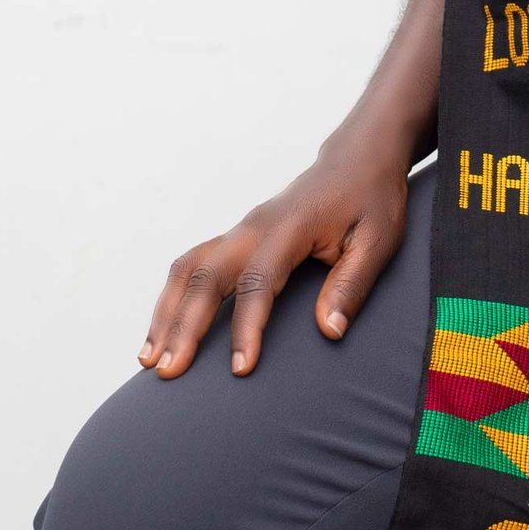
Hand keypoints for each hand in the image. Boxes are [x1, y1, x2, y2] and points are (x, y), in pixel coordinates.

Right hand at [137, 136, 411, 378]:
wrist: (359, 156)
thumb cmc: (372, 199)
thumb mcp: (379, 239)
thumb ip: (353, 283)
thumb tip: (329, 332)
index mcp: (291, 226)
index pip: (260, 279)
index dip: (248, 326)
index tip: (241, 370)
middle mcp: (255, 225)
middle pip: (207, 274)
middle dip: (184, 325)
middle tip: (167, 372)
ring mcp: (242, 229)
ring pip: (189, 268)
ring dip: (166, 313)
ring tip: (149, 360)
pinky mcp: (237, 236)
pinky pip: (193, 265)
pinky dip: (172, 298)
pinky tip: (162, 331)